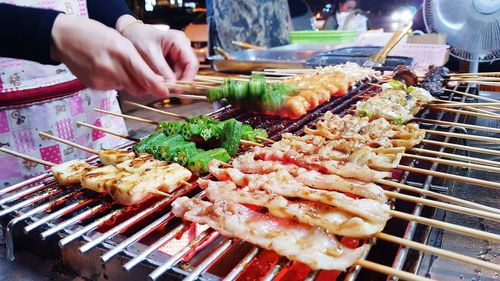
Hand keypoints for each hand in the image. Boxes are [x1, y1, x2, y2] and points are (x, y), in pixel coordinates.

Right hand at [51, 14, 167, 97]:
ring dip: (130, 83)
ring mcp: (102, 78)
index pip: (146, 76)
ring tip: (120, 67)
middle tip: (148, 81)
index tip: (166, 92)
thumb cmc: (93, 34)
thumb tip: (152, 79)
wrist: (62, 37)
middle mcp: (113, 67)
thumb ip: (135, 59)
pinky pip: (114, 88)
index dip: (158, 87)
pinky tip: (107, 70)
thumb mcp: (119, 40)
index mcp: (122, 52)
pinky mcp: (94, 85)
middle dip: (146, 86)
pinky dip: (116, 82)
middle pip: (138, 87)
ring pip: (127, 88)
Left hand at [117, 15, 198, 81]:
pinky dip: (166, 78)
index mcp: (179, 41)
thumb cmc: (137, 38)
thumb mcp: (149, 55)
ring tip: (157, 83)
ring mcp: (178, 53)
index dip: (188, 78)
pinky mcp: (172, 59)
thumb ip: (161, 71)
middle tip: (164, 89)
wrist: (129, 33)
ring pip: (180, 73)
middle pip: (187, 70)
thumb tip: (172, 87)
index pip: (192, 63)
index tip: (178, 90)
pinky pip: (173, 73)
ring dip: (171, 80)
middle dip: (177, 81)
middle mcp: (182, 47)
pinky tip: (157, 79)